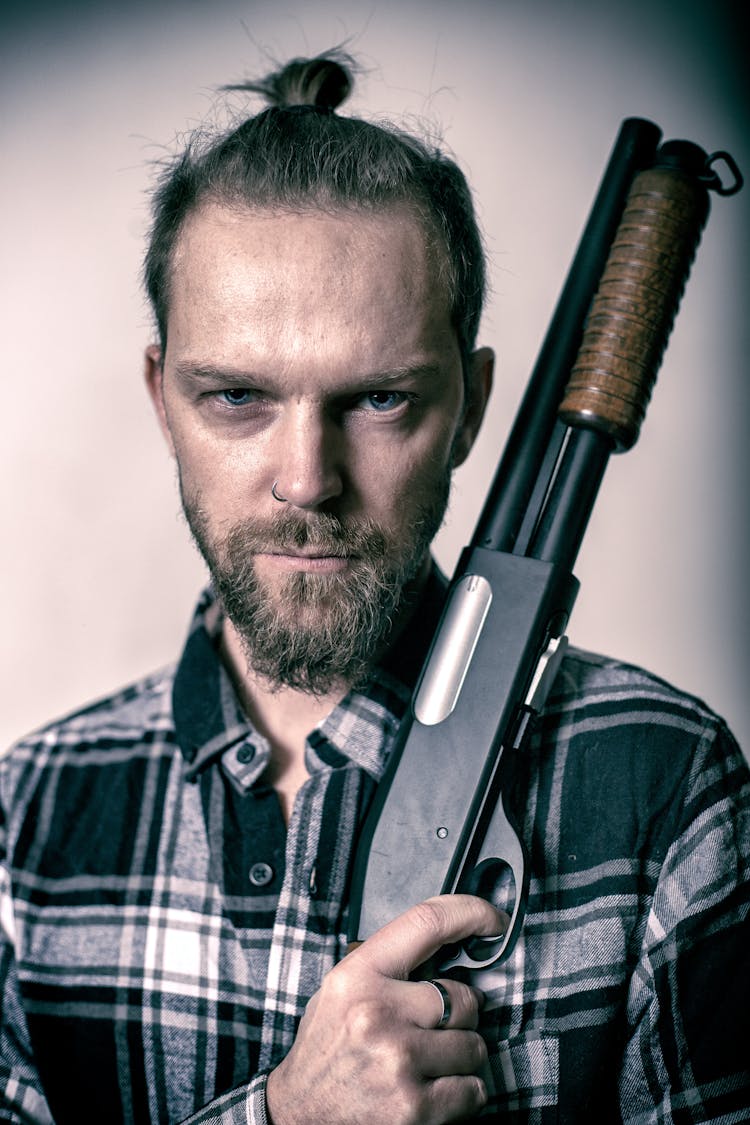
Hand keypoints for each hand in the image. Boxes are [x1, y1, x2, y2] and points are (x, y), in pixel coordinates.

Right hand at [265, 894, 505, 1124]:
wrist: (298, 1115)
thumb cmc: (326, 1048)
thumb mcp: (342, 988)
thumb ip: (389, 965)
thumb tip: (452, 948)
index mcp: (358, 975)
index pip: (426, 923)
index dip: (471, 913)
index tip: (495, 921)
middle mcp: (377, 1013)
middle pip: (464, 998)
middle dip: (461, 1015)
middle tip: (435, 1029)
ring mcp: (398, 1061)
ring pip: (474, 1046)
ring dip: (461, 1057)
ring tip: (428, 1063)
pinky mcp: (414, 1107)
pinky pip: (473, 1089)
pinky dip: (463, 1093)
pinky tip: (433, 1091)